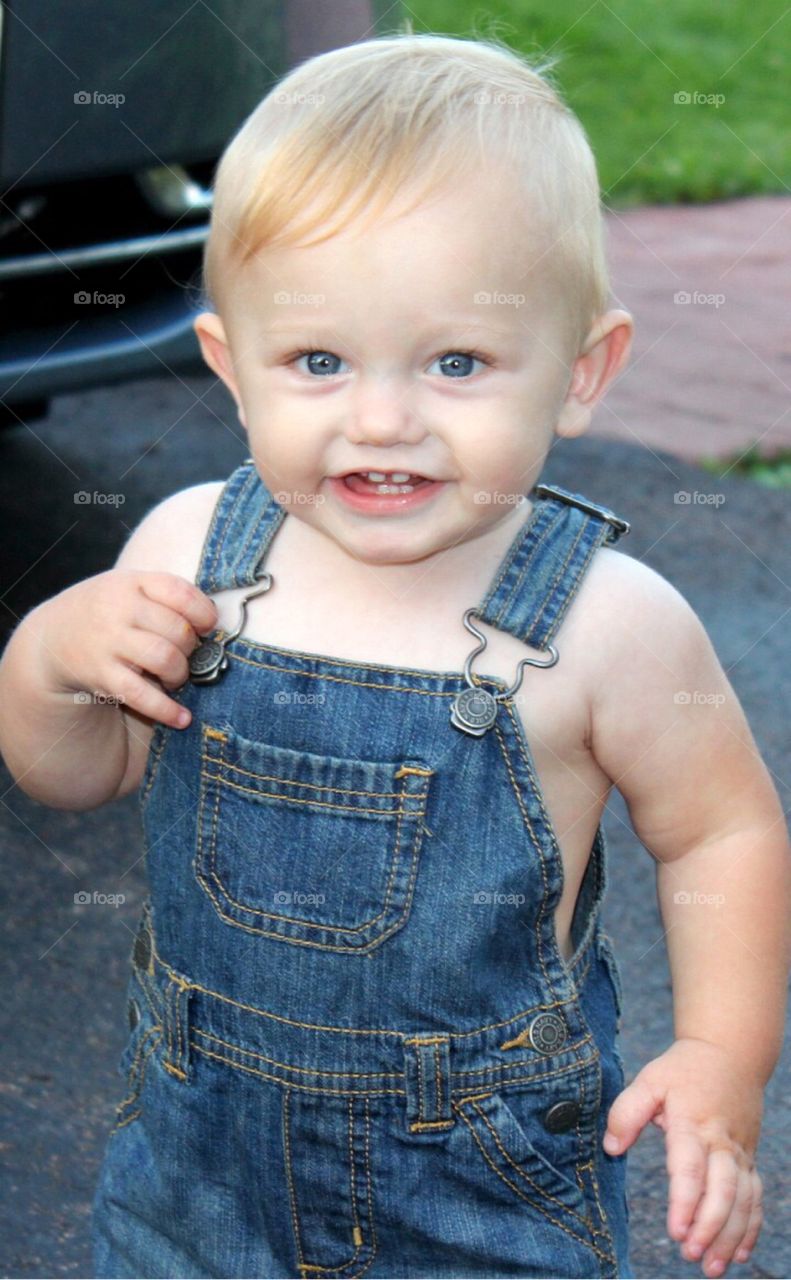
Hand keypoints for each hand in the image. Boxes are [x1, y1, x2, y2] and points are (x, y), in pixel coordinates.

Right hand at [37, 569, 217, 728]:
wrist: (52, 638)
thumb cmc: (107, 612)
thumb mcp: (129, 589)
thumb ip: (166, 597)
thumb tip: (212, 622)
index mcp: (131, 582)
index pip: (180, 593)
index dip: (203, 613)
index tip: (206, 626)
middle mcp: (118, 609)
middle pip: (178, 630)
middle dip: (191, 648)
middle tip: (185, 655)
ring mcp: (108, 642)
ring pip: (165, 659)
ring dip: (180, 673)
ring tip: (175, 677)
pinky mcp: (102, 675)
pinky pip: (142, 695)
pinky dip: (167, 710)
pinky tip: (182, 718)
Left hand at [602, 1037, 763, 1276]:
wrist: (729, 1054)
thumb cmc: (682, 1070)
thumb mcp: (649, 1079)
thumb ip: (627, 1111)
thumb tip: (611, 1147)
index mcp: (693, 1122)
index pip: (691, 1167)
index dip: (685, 1201)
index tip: (675, 1231)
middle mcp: (721, 1141)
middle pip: (723, 1190)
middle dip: (710, 1227)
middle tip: (690, 1254)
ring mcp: (739, 1152)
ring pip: (743, 1200)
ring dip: (730, 1236)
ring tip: (712, 1267)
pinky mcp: (749, 1159)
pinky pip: (755, 1197)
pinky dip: (751, 1227)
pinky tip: (740, 1254)